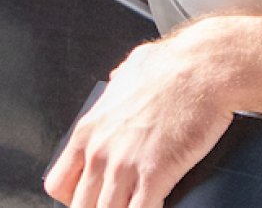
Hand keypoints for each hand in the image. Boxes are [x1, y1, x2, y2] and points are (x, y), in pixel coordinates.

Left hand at [44, 16, 261, 207]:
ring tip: (134, 207)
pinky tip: (157, 207)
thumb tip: (119, 81)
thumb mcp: (129, 70)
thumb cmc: (171, 66)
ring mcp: (124, 166)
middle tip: (116, 205)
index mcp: (89, 129)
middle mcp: (100, 151)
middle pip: (80, 207)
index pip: (59, 183)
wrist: (201, 68)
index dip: (74, 197)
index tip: (90, 199)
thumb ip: (117, 84)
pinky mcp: (154, 174)